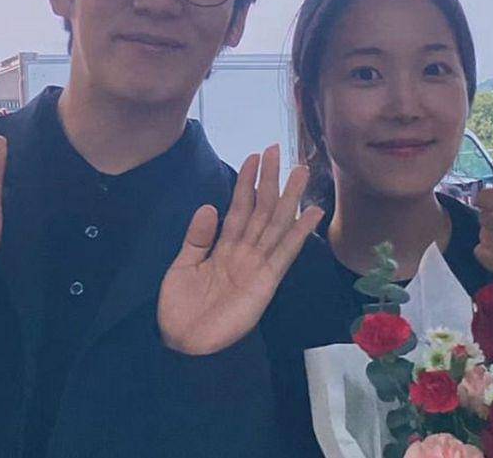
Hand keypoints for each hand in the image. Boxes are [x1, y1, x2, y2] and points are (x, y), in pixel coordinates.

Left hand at [157, 144, 324, 354]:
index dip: (246, 182)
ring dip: (289, 197)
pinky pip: (284, 252)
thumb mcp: (182, 267)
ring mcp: (258, 265)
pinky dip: (299, 232)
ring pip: (276, 224)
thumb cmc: (180, 309)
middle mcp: (245, 252)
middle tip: (278, 149)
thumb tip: (209, 206)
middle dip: (270, 180)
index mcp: (223, 247)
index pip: (239, 208)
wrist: (183, 345)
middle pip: (261, 209)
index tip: (254, 156)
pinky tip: (312, 212)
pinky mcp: (266, 282)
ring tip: (301, 170)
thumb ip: (197, 237)